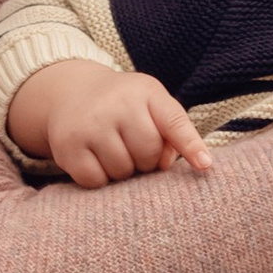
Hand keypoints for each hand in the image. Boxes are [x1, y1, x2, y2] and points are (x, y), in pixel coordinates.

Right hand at [9, 60, 212, 184]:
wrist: (72, 92)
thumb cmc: (123, 104)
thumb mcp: (151, 104)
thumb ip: (171, 132)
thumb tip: (166, 165)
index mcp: (146, 92)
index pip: (173, 121)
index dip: (190, 145)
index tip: (205, 165)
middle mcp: (117, 103)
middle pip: (148, 155)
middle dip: (145, 160)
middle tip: (132, 147)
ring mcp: (90, 123)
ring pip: (122, 171)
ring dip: (122, 171)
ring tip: (113, 150)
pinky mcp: (67, 144)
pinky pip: (95, 180)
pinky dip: (99, 178)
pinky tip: (95, 159)